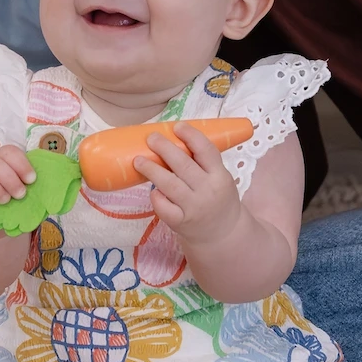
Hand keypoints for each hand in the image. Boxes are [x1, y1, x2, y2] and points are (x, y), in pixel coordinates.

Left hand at [133, 123, 240, 244]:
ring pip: (170, 185)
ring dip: (152, 170)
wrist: (223, 235)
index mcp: (220, 176)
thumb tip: (173, 138)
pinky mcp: (180, 222)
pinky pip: (164, 207)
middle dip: (165, 149)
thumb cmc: (219, 199)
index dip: (191, 136)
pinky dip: (156, 197)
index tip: (178, 126)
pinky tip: (153, 190)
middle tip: (151, 138)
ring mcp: (193, 208)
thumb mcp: (220, 178)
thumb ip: (203, 163)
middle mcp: (207, 191)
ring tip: (138, 160)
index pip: (206, 151)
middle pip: (184, 165)